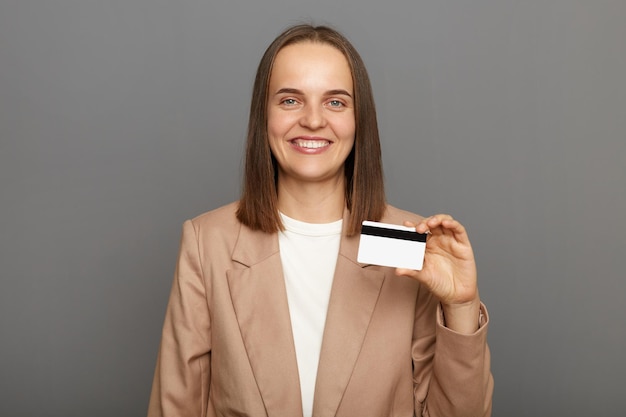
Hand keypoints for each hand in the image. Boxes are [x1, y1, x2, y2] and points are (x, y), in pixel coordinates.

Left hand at [395, 214, 480, 332]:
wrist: (456, 295)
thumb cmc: (439, 284)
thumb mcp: (423, 277)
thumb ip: (411, 272)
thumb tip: (397, 270)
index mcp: (427, 246)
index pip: (419, 232)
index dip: (413, 226)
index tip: (406, 225)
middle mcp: (438, 241)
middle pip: (431, 224)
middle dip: (424, 222)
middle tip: (418, 228)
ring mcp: (451, 241)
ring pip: (444, 222)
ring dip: (437, 219)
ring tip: (430, 224)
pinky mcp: (463, 244)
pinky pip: (459, 230)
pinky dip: (452, 223)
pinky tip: (446, 223)